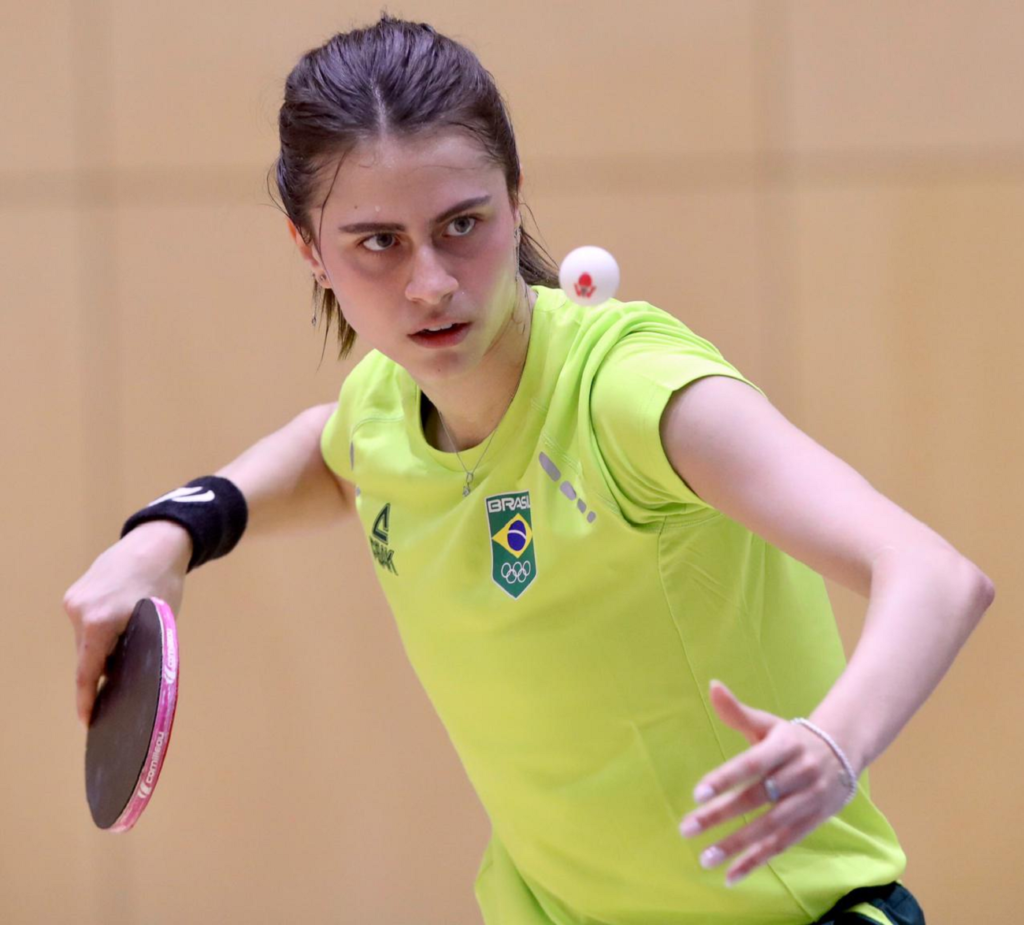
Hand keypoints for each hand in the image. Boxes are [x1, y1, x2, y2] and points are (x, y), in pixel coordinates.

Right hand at [63, 522, 190, 726]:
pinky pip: (85, 624)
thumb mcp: (159, 623)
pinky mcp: (74, 594)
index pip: (88, 671)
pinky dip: (99, 632)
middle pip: (87, 656)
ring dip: (102, 649)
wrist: (154, 544)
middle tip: (117, 685)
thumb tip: (125, 677)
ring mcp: (74, 601)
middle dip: (101, 672)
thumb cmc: (164, 584)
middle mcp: (81, 612)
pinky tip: (119, 624)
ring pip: (86, 640)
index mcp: (101, 622)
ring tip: (126, 643)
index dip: (87, 699)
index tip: (87, 720)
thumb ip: (139, 650)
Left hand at [679, 680, 856, 886]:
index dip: (725, 778)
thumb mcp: (768, 724)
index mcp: (784, 746)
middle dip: (720, 815)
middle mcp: (798, 774)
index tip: (697, 793)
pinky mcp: (811, 823)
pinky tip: (731, 875)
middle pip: (756, 798)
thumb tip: (712, 686)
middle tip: (687, 827)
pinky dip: (756, 862)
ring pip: (768, 827)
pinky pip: (782, 846)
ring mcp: (807, 801)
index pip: (751, 764)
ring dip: (736, 845)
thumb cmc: (792, 738)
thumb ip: (737, 712)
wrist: (843, 752)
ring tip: (705, 857)